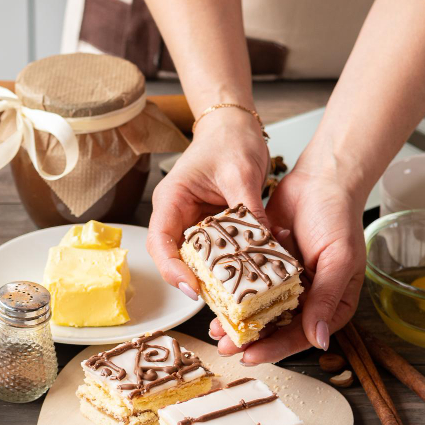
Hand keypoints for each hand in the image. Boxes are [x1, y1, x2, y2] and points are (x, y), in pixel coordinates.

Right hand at [147, 108, 269, 300]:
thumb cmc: (230, 139)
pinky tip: (250, 270)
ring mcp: (193, 221)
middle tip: (219, 299)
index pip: (161, 242)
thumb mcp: (241, 173)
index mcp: (172, 199)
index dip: (171, 269)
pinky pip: (216, 251)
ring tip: (236, 292)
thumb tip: (263, 244)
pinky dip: (230, 262)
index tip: (191, 287)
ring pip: (196, 258)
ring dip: (214, 275)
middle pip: (174, 257)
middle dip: (194, 279)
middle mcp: (177, 214)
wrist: (235, 125)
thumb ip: (248, 209)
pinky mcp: (211, 226)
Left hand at [209, 167, 366, 363]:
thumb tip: (318, 340)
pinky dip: (232, 291)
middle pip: (276, 327)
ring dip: (237, 318)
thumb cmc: (339, 218)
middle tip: (223, 346)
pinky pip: (247, 283)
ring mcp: (284, 281)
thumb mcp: (339, 260)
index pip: (301, 335)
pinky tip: (214, 297)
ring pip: (258, 308)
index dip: (275, 348)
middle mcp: (307, 297)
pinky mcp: (265, 264)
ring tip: (214, 327)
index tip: (250, 356)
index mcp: (330, 304)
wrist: (320, 179)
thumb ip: (327, 299)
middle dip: (249, 338)